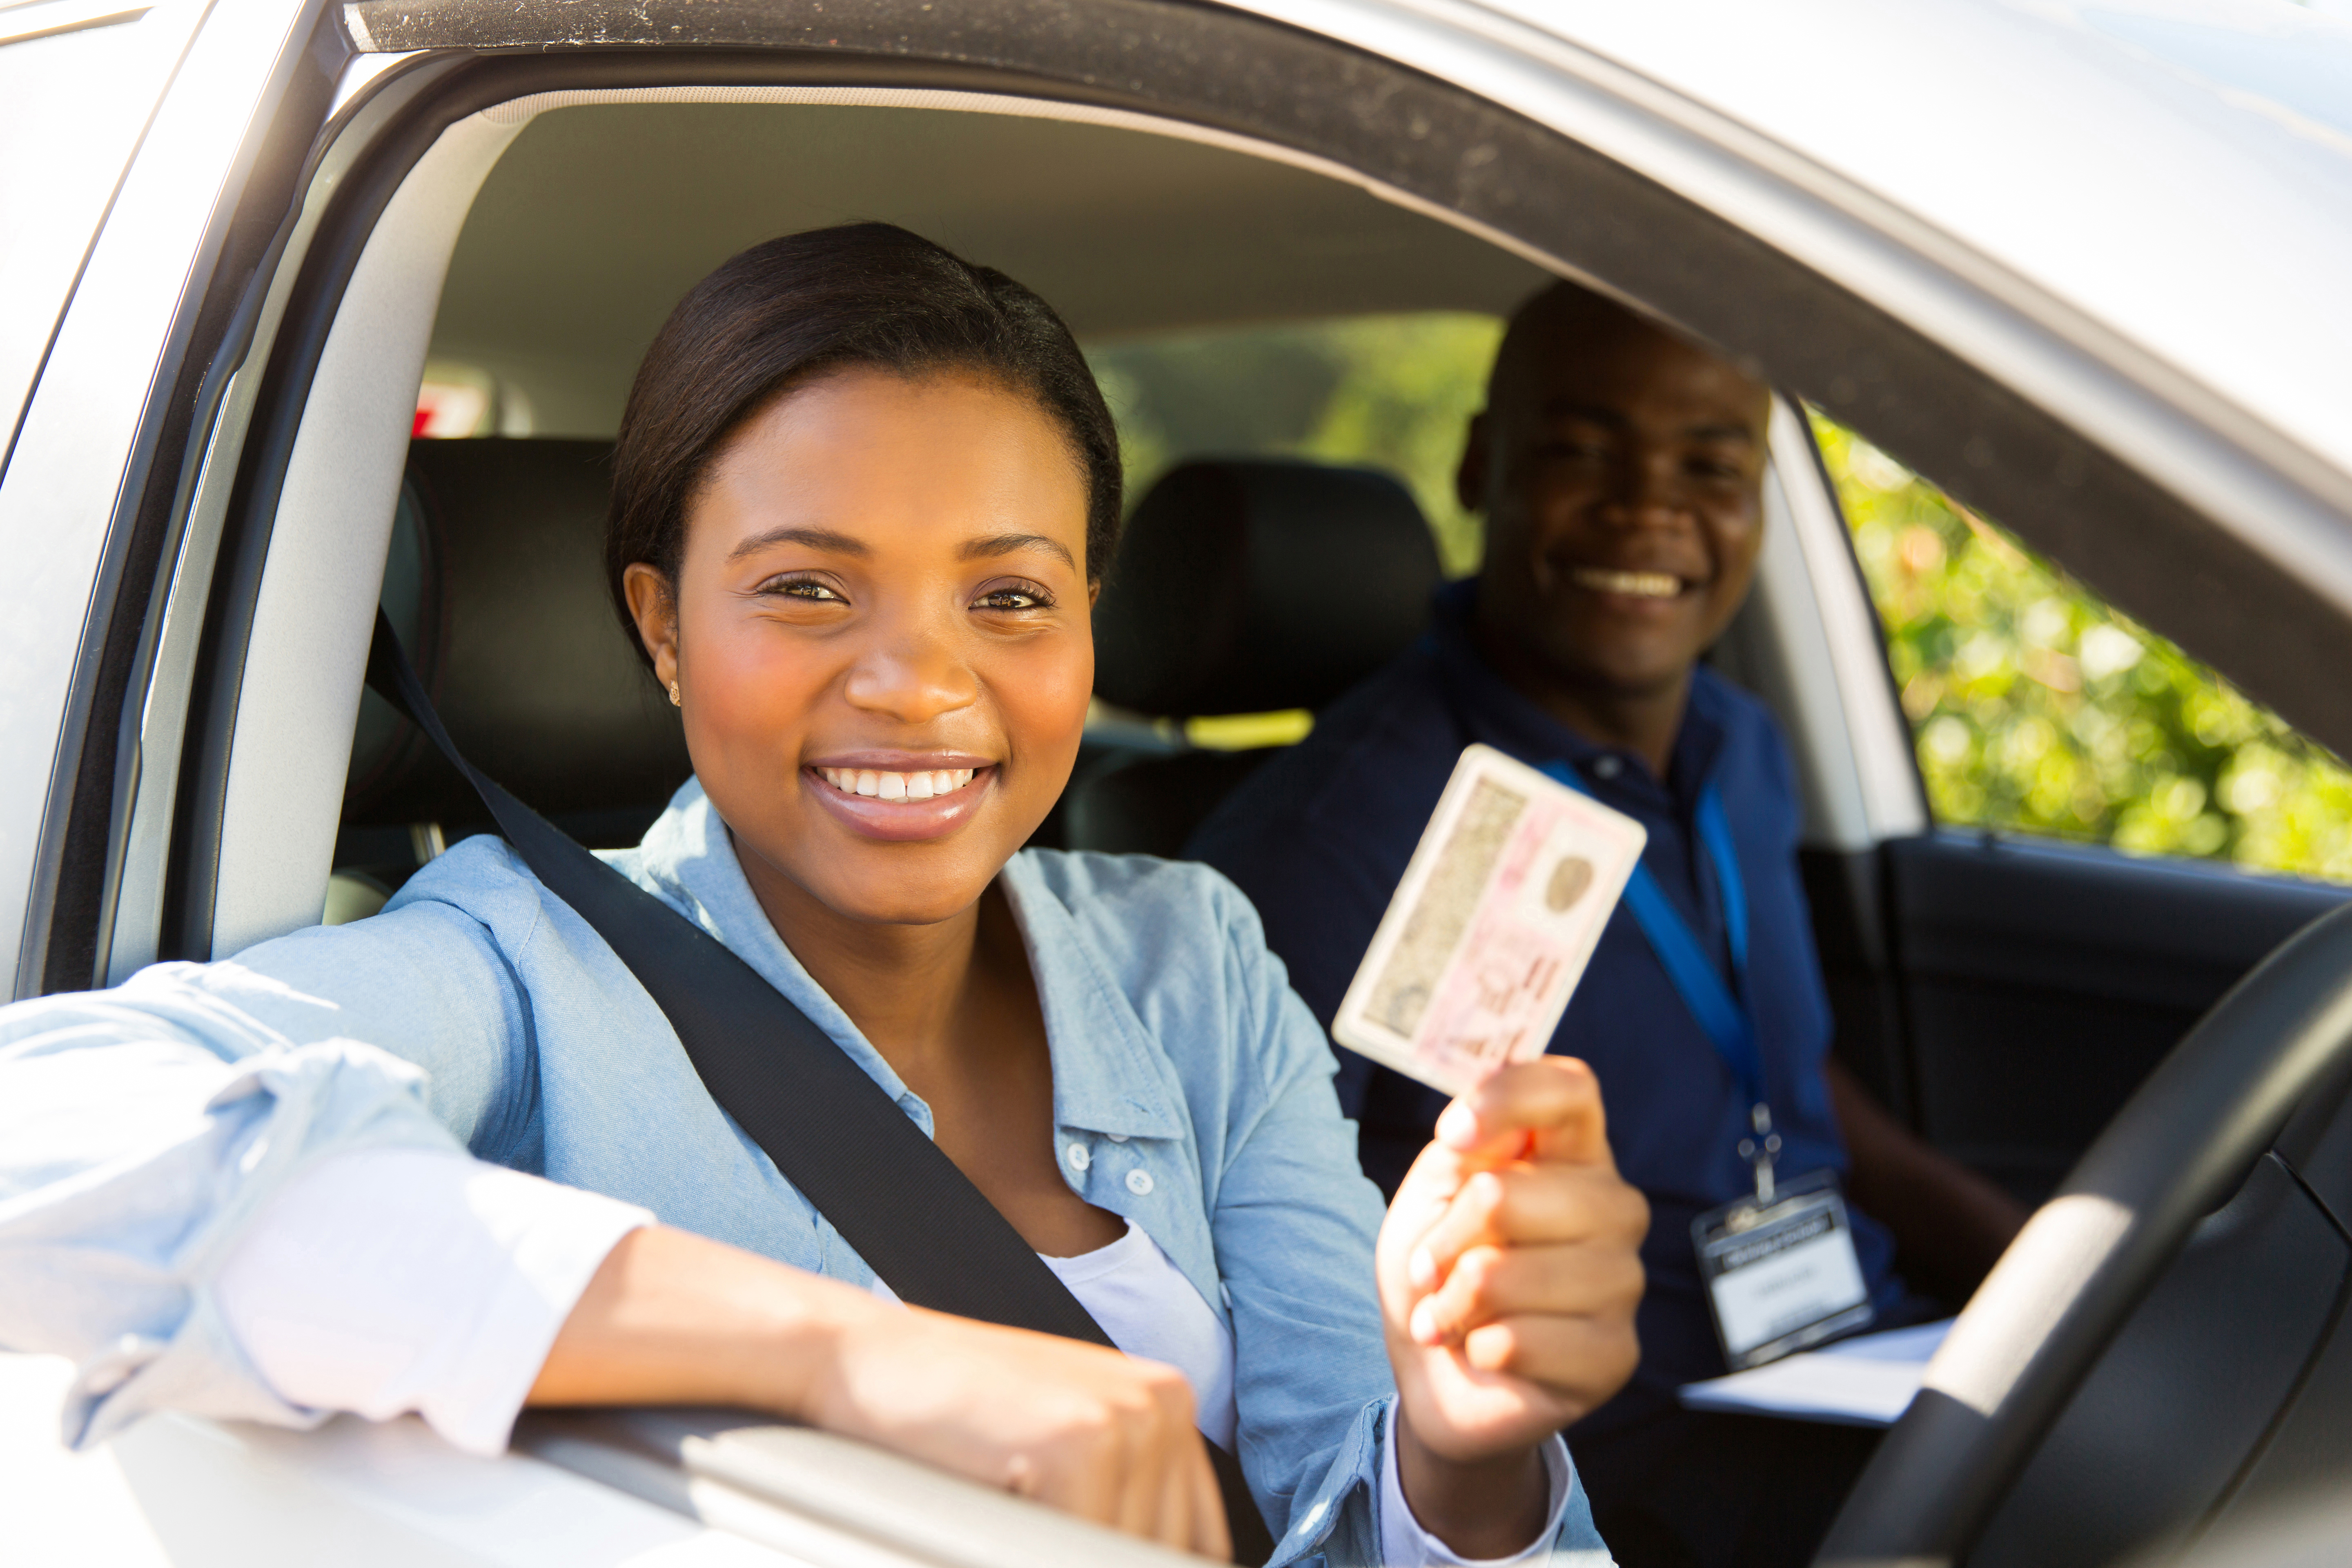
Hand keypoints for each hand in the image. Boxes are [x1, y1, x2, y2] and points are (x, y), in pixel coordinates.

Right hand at [534, 1227, 1228, 1558]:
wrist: (863, 1361)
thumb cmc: (953, 1417)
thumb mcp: (1063, 1451)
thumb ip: (1120, 1503)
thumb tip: (1163, 1561)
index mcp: (1170, 1403)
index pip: (1194, 1543)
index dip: (1137, 1564)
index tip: (1070, 1551)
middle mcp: (1164, 1402)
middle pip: (1157, 1551)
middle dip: (1084, 1556)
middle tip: (1010, 1532)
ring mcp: (1126, 1418)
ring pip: (1114, 1553)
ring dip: (1049, 1553)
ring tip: (994, 1524)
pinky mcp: (1077, 1442)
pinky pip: (1070, 1549)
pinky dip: (1017, 1550)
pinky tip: (981, 1518)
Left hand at [1375, 1058, 1646, 1546]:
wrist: (1437, 1369)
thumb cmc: (1442, 1267)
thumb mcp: (1436, 1192)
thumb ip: (1464, 1148)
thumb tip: (1474, 1120)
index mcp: (1573, 1153)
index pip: (1570, 1089)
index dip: (1505, 1099)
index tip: (1451, 1135)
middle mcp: (1614, 1208)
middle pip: (1508, 1193)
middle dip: (1445, 1239)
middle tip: (1431, 1269)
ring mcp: (1623, 1281)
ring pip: (1505, 1274)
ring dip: (1452, 1303)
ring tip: (1450, 1315)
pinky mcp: (1615, 1354)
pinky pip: (1519, 1342)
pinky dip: (1477, 1348)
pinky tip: (1484, 1350)